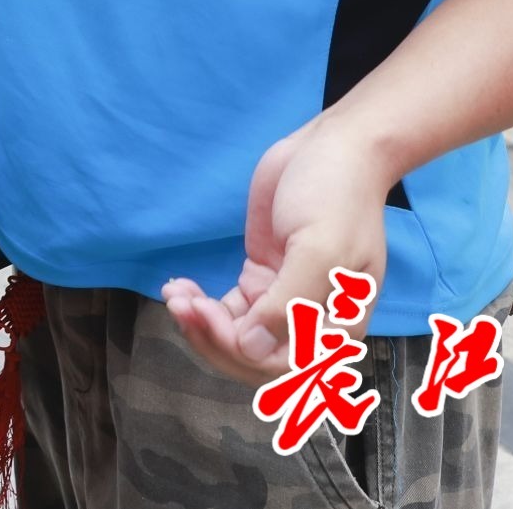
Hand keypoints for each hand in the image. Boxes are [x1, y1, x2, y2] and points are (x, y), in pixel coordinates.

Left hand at [159, 117, 394, 378]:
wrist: (334, 149)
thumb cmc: (336, 197)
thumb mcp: (318, 249)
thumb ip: (288, 304)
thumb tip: (249, 349)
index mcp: (337, 326)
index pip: (280, 364)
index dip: (237, 349)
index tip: (204, 313)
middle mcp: (311, 322)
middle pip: (254, 355)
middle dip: (212, 337)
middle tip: (180, 304)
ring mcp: (284, 299)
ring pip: (238, 335)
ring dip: (203, 323)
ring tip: (175, 295)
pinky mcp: (263, 278)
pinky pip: (232, 309)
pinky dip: (205, 306)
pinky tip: (180, 289)